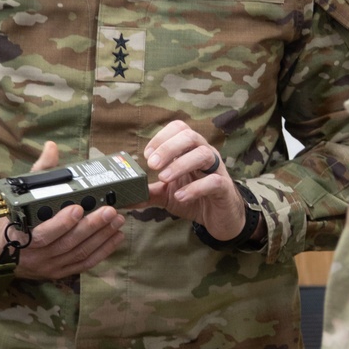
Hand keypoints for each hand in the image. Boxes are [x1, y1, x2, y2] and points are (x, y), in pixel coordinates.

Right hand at [0, 141, 124, 279]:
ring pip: (78, 253)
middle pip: (67, 243)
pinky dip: (102, 251)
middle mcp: (35, 255)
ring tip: (118, 220)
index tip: (78, 208)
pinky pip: (84, 264)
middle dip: (91, 227)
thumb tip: (51, 147)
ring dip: (101, 237)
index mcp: (20, 236)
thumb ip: (39, 173)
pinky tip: (116, 237)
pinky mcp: (60, 272)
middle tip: (110, 211)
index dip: (61, 223)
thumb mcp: (18, 196)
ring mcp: (49, 266)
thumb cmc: (11, 221)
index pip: (43, 234)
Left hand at [143, 120, 248, 241]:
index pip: (179, 129)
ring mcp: (217, 170)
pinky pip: (213, 181)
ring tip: (164, 178)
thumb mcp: (167, 194)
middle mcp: (205, 154)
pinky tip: (181, 196)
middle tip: (152, 165)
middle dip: (168, 147)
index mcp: (191, 150)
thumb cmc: (196, 199)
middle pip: (190, 136)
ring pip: (203, 154)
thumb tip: (124, 197)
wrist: (220, 219)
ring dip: (180, 164)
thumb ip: (148, 192)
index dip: (161, 137)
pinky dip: (195, 187)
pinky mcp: (224, 188)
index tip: (146, 155)